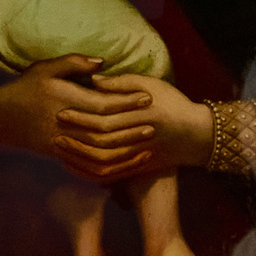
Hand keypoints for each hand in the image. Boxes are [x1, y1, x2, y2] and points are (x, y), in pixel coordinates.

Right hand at [0, 55, 155, 180]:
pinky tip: (125, 164)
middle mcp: (65, 124)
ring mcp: (62, 144)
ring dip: (126, 150)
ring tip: (146, 144)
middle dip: (131, 128)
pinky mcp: (61, 157)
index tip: (147, 97)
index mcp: (64, 100)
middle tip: (154, 122)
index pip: (103, 105)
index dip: (127, 102)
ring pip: (100, 154)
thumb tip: (103, 62)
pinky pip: (88, 168)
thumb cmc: (25, 88)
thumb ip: (75, 63)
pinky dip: (109, 168)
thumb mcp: (45, 68)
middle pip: (106, 132)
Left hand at [73, 73, 215, 177]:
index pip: (105, 118)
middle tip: (55, 130)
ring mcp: (141, 155)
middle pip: (101, 140)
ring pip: (104, 161)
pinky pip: (111, 174)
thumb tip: (93, 80)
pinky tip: (75, 165)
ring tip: (61, 149)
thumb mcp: (153, 85)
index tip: (62, 111)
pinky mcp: (140, 168)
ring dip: (80, 156)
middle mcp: (142, 136)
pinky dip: (91, 172)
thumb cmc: (174, 104)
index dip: (81, 116)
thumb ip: (123, 82)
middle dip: (76, 136)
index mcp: (143, 113)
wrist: (199, 135)